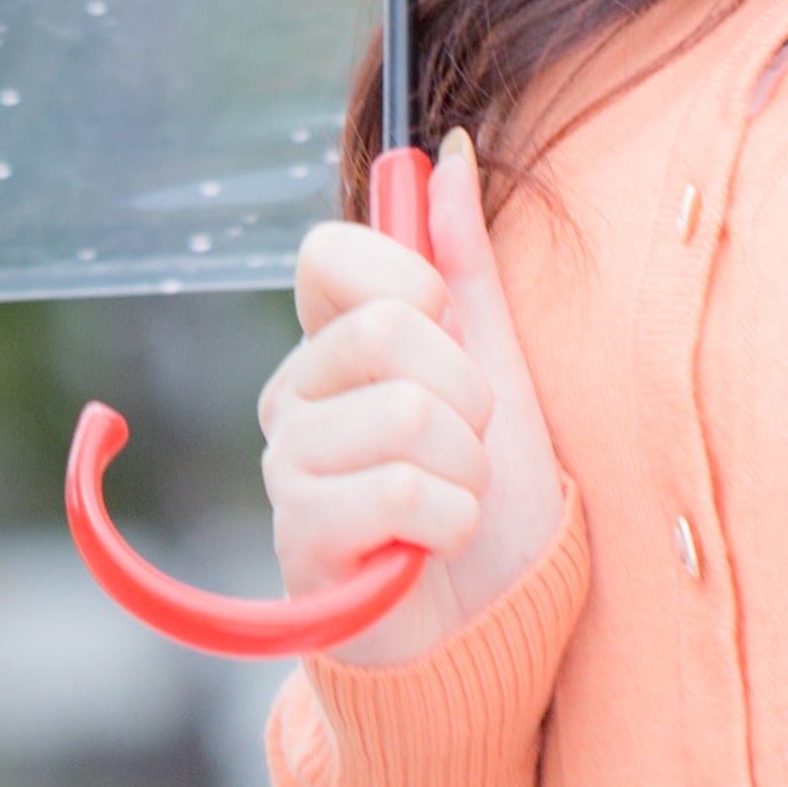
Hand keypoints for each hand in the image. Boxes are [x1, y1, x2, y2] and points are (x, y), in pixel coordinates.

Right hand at [255, 129, 568, 670]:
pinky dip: (452, 521)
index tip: (446, 327)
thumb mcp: (499, 369)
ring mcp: (288, 468)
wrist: (488, 634)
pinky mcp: (301, 539)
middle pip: (386, 330)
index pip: (330, 252)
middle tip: (469, 445)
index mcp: (333, 346)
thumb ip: (466, 264)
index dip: (408, 280)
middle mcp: (294, 397)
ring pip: (407, 414)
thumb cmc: (493, 506)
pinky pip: (401, 491)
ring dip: (469, 469)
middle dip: (467, 392)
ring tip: (456, 507)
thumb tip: (449, 152)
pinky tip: (434, 549)